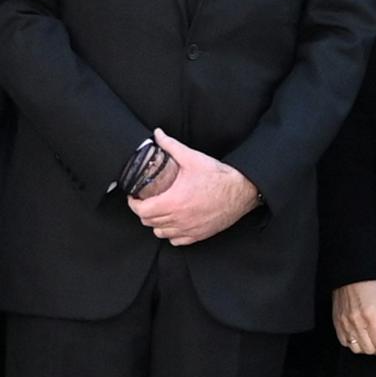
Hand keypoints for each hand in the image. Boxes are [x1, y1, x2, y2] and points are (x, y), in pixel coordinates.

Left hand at [127, 128, 259, 245]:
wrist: (241, 190)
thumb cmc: (218, 176)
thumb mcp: (192, 158)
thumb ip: (171, 146)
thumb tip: (157, 135)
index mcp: (173, 202)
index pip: (142, 211)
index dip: (134, 204)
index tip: (134, 197)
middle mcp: (179, 219)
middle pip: (148, 222)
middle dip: (143, 211)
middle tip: (145, 201)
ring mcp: (189, 229)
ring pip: (160, 233)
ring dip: (156, 223)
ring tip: (158, 211)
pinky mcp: (199, 235)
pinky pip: (176, 241)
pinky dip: (171, 234)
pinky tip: (173, 222)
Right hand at [333, 279, 375, 356]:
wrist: (350, 273)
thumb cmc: (369, 282)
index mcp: (371, 316)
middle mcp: (357, 322)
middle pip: (371, 349)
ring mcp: (345, 323)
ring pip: (357, 349)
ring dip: (368, 349)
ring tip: (374, 341)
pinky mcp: (337, 323)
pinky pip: (344, 342)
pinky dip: (354, 344)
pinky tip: (361, 338)